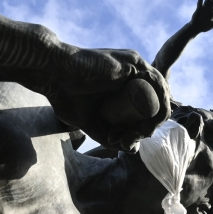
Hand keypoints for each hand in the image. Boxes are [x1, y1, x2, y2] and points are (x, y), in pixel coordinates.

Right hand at [48, 49, 170, 149]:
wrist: (52, 74)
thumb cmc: (64, 95)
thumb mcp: (88, 122)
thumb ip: (106, 135)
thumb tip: (132, 149)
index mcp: (124, 84)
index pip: (146, 108)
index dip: (141, 129)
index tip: (123, 142)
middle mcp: (134, 73)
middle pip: (155, 103)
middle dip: (147, 128)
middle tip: (128, 141)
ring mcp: (136, 66)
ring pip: (160, 96)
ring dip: (154, 121)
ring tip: (137, 135)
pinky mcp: (135, 64)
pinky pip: (159, 86)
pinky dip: (159, 107)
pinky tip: (147, 124)